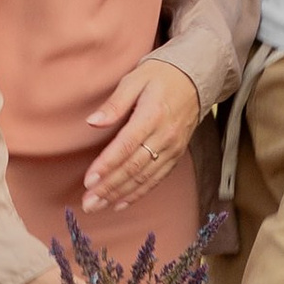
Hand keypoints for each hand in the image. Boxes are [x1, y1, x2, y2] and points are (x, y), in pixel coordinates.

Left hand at [82, 57, 199, 212]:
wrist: (195, 79)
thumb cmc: (160, 76)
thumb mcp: (135, 80)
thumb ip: (114, 103)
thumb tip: (93, 122)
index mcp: (152, 116)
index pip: (126, 146)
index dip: (107, 165)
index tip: (89, 181)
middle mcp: (164, 136)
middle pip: (134, 167)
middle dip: (109, 187)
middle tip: (88, 202)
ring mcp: (172, 148)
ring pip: (144, 178)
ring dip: (119, 195)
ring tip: (98, 206)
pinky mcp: (175, 155)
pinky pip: (156, 179)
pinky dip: (138, 193)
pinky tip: (120, 203)